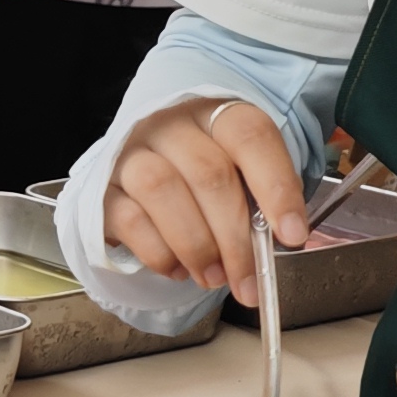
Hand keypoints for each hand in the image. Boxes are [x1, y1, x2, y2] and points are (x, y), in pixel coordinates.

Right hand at [102, 92, 314, 299]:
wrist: (145, 175)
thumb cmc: (205, 179)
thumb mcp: (241, 175)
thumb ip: (261, 200)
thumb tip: (284, 239)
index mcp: (215, 114)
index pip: (250, 137)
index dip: (276, 187)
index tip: (293, 235)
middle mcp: (170, 125)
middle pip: (208, 173)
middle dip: (235, 238)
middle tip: (249, 282)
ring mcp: (131, 153)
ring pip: (161, 189)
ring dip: (195, 245)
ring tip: (213, 278)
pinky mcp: (104, 188)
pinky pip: (130, 219)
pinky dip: (159, 253)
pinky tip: (177, 269)